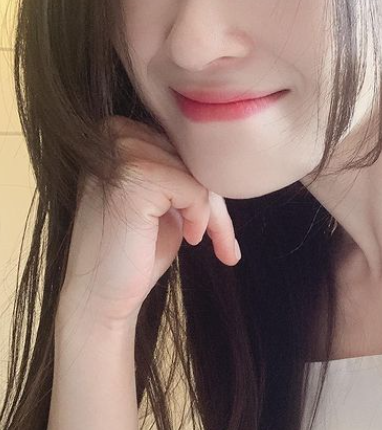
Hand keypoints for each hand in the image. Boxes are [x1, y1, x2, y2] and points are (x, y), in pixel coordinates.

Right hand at [60, 115, 239, 326]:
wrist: (101, 296)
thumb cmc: (135, 249)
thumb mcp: (165, 200)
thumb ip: (184, 171)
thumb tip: (233, 156)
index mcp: (118, 132)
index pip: (184, 146)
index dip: (206, 184)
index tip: (216, 222)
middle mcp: (114, 134)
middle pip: (193, 156)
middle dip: (215, 201)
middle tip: (225, 243)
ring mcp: (120, 152)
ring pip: (199, 173)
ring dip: (214, 214)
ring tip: (205, 241)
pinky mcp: (134, 177)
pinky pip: (195, 189)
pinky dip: (201, 217)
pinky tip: (190, 239)